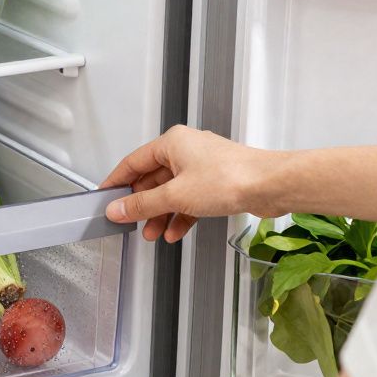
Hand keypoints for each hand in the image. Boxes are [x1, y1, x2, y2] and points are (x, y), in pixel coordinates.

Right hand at [101, 125, 284, 242]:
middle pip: (152, 179)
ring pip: (172, 192)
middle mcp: (186, 151)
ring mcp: (202, 166)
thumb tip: (117, 208)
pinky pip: (190, 199)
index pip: (133, 163)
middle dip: (142, 205)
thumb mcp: (175, 196)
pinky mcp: (216, 182)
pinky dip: (181, 215)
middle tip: (129, 221)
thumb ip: (142, 204)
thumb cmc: (230, 178)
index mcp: (172, 143)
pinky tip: (175, 232)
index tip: (105, 197)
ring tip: (152, 233)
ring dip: (161, 214)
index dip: (117, 182)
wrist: (270, 186)